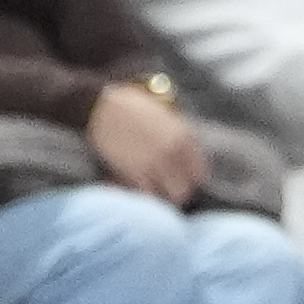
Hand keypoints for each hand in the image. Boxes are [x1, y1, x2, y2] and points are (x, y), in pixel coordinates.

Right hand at [86, 79, 207, 206]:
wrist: (103, 107)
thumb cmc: (132, 107)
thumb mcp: (165, 115)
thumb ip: (177, 134)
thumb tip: (183, 153)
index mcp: (184, 135)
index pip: (200, 172)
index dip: (190, 181)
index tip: (181, 182)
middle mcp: (174, 151)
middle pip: (185, 189)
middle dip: (176, 192)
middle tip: (164, 190)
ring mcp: (155, 163)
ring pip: (168, 196)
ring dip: (158, 196)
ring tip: (148, 191)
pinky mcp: (134, 171)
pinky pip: (145, 194)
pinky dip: (139, 194)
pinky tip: (130, 186)